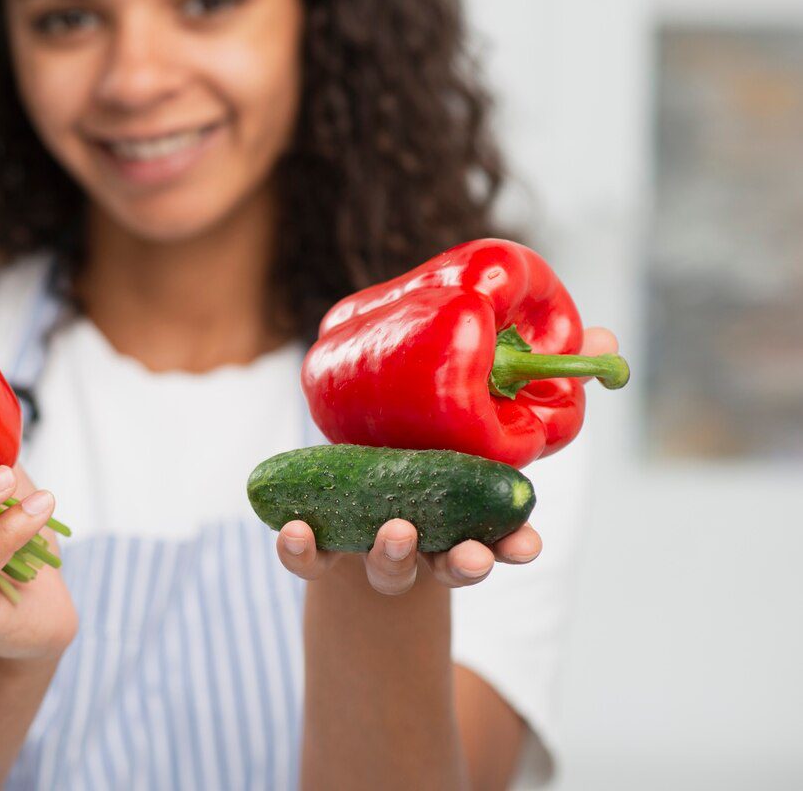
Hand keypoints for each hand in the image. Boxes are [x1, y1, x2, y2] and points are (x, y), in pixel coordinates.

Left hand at [277, 326, 617, 593]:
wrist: (357, 497)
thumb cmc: (436, 447)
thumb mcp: (488, 412)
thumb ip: (544, 379)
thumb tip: (609, 335)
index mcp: (466, 521)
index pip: (498, 543)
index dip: (513, 546)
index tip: (527, 546)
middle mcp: (423, 543)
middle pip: (444, 567)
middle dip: (461, 565)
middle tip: (465, 553)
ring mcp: (370, 546)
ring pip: (385, 567)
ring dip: (394, 554)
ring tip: (396, 532)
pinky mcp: (320, 543)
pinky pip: (309, 558)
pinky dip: (301, 549)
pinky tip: (293, 530)